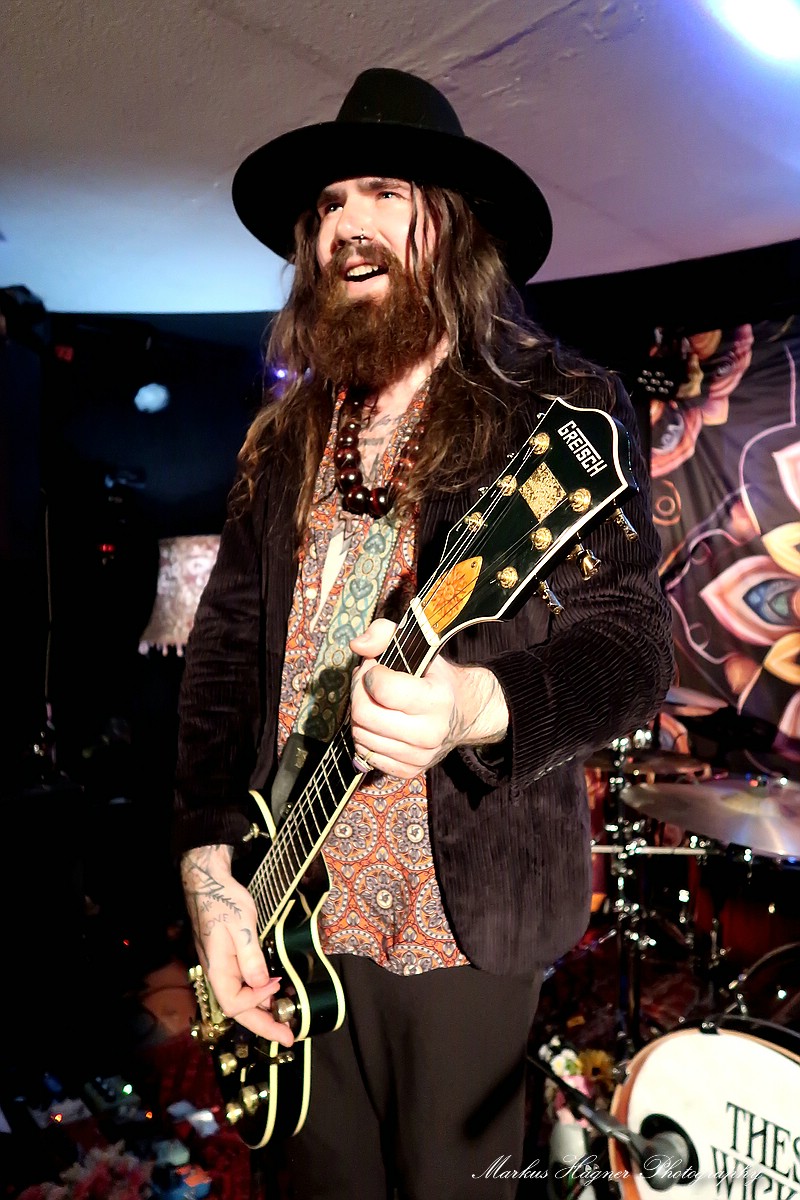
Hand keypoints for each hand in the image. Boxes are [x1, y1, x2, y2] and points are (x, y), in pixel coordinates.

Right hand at [181, 844, 293, 1046]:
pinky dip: (259, 995)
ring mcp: (223, 969)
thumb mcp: (242, 927)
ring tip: (285, 1020)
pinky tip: (273, 995)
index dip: (258, 1003)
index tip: (277, 988)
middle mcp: (219, 975)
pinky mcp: (229, 962)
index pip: (236, 1003)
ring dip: (262, 1012)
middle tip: (288, 1038)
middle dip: (264, 1025)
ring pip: (241, 1000)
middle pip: (239, 1010)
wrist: (209, 884)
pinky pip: (242, 987)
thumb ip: (251, 957)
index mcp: (218, 970)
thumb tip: (263, 986)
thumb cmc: (224, 902)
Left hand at [349, 618, 508, 778]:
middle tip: (368, 682)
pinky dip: (367, 735)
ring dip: (360, 714)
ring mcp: (419, 755)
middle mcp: (431, 732)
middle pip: (364, 714)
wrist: (462, 713)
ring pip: (361, 735)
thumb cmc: (433, 677)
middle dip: (358, 693)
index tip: (378, 667)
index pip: (382, 689)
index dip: (370, 673)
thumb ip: (384, 633)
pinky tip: (379, 722)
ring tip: (375, 701)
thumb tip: (357, 646)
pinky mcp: (408, 771)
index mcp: (437, 699)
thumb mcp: (417, 646)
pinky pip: (366, 754)